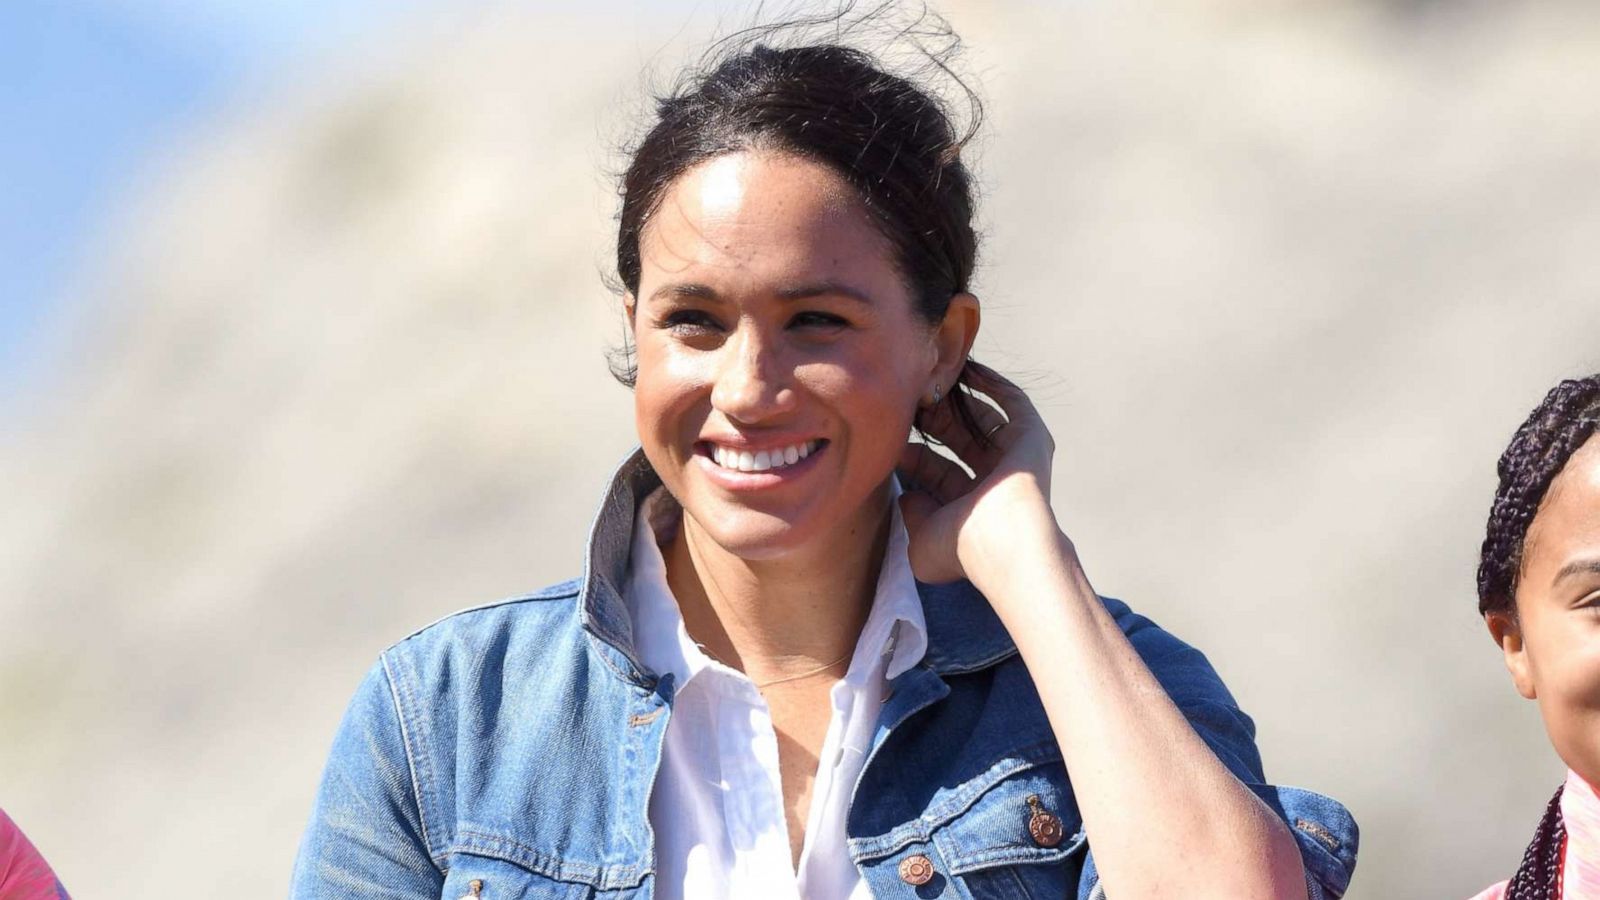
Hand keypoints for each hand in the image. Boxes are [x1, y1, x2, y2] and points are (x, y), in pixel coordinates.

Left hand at [896, 361, 1063, 587]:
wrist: (1002, 541)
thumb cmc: (962, 547)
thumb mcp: (921, 538)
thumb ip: (912, 514)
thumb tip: (906, 496)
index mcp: (969, 506)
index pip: (936, 471)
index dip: (913, 452)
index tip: (889, 432)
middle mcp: (992, 482)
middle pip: (958, 441)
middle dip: (932, 421)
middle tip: (908, 402)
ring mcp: (1014, 459)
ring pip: (983, 420)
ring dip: (958, 401)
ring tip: (932, 378)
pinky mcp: (1032, 437)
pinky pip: (1012, 402)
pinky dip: (992, 384)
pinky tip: (968, 367)